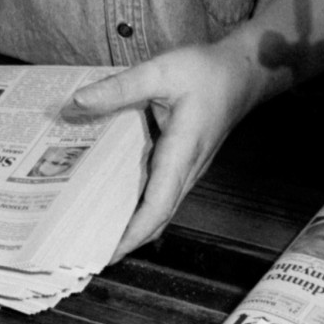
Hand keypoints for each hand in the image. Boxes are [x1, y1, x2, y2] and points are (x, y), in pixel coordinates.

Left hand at [73, 36, 262, 260]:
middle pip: (157, 218)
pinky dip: (137, 205)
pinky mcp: (183, 163)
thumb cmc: (207, 72)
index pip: (158, 205)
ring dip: (131, 225)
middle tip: (85, 251)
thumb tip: (79, 102)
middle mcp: (186, 169)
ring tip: (91, 231)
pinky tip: (110, 197)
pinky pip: (160, 193)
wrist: (244, 72)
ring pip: (159, 209)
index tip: (107, 252)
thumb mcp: (161, 70)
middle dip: (125, 240)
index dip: (133, 233)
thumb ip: (120, 87)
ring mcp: (187, 169)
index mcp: (181, 151)